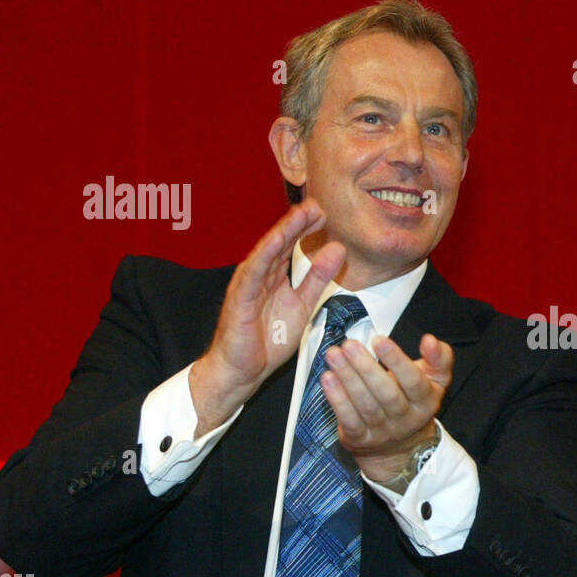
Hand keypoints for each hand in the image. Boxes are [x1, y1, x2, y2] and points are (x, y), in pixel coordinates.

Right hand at [191, 200, 345, 434]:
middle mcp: (260, 276)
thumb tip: (337, 250)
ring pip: (267, 252)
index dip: (306, 229)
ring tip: (301, 214)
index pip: (291, 247)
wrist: (242, 371)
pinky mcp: (240, 299)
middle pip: (279, 243)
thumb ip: (318, 279)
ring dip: (284, 231)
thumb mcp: (303, 305)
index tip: (325, 214)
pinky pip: (253, 273)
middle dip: (297, 223)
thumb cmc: (266, 341)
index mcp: (274, 278)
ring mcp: (248, 286)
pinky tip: (278, 240)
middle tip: (316, 204)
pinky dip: (265, 255)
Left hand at [321, 332, 453, 482]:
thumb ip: (438, 357)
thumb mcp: (435, 379)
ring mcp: (382, 432)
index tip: (378, 340)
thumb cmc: (413, 400)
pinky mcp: (360, 439)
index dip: (397, 361)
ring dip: (347, 379)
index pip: (414, 381)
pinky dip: (337, 399)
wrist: (400, 446)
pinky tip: (328, 378)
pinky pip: (348, 419)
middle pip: (387, 394)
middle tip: (350, 344)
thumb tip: (430, 340)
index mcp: (426, 401)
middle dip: (366, 368)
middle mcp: (406, 419)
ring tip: (334, 355)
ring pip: (365, 405)